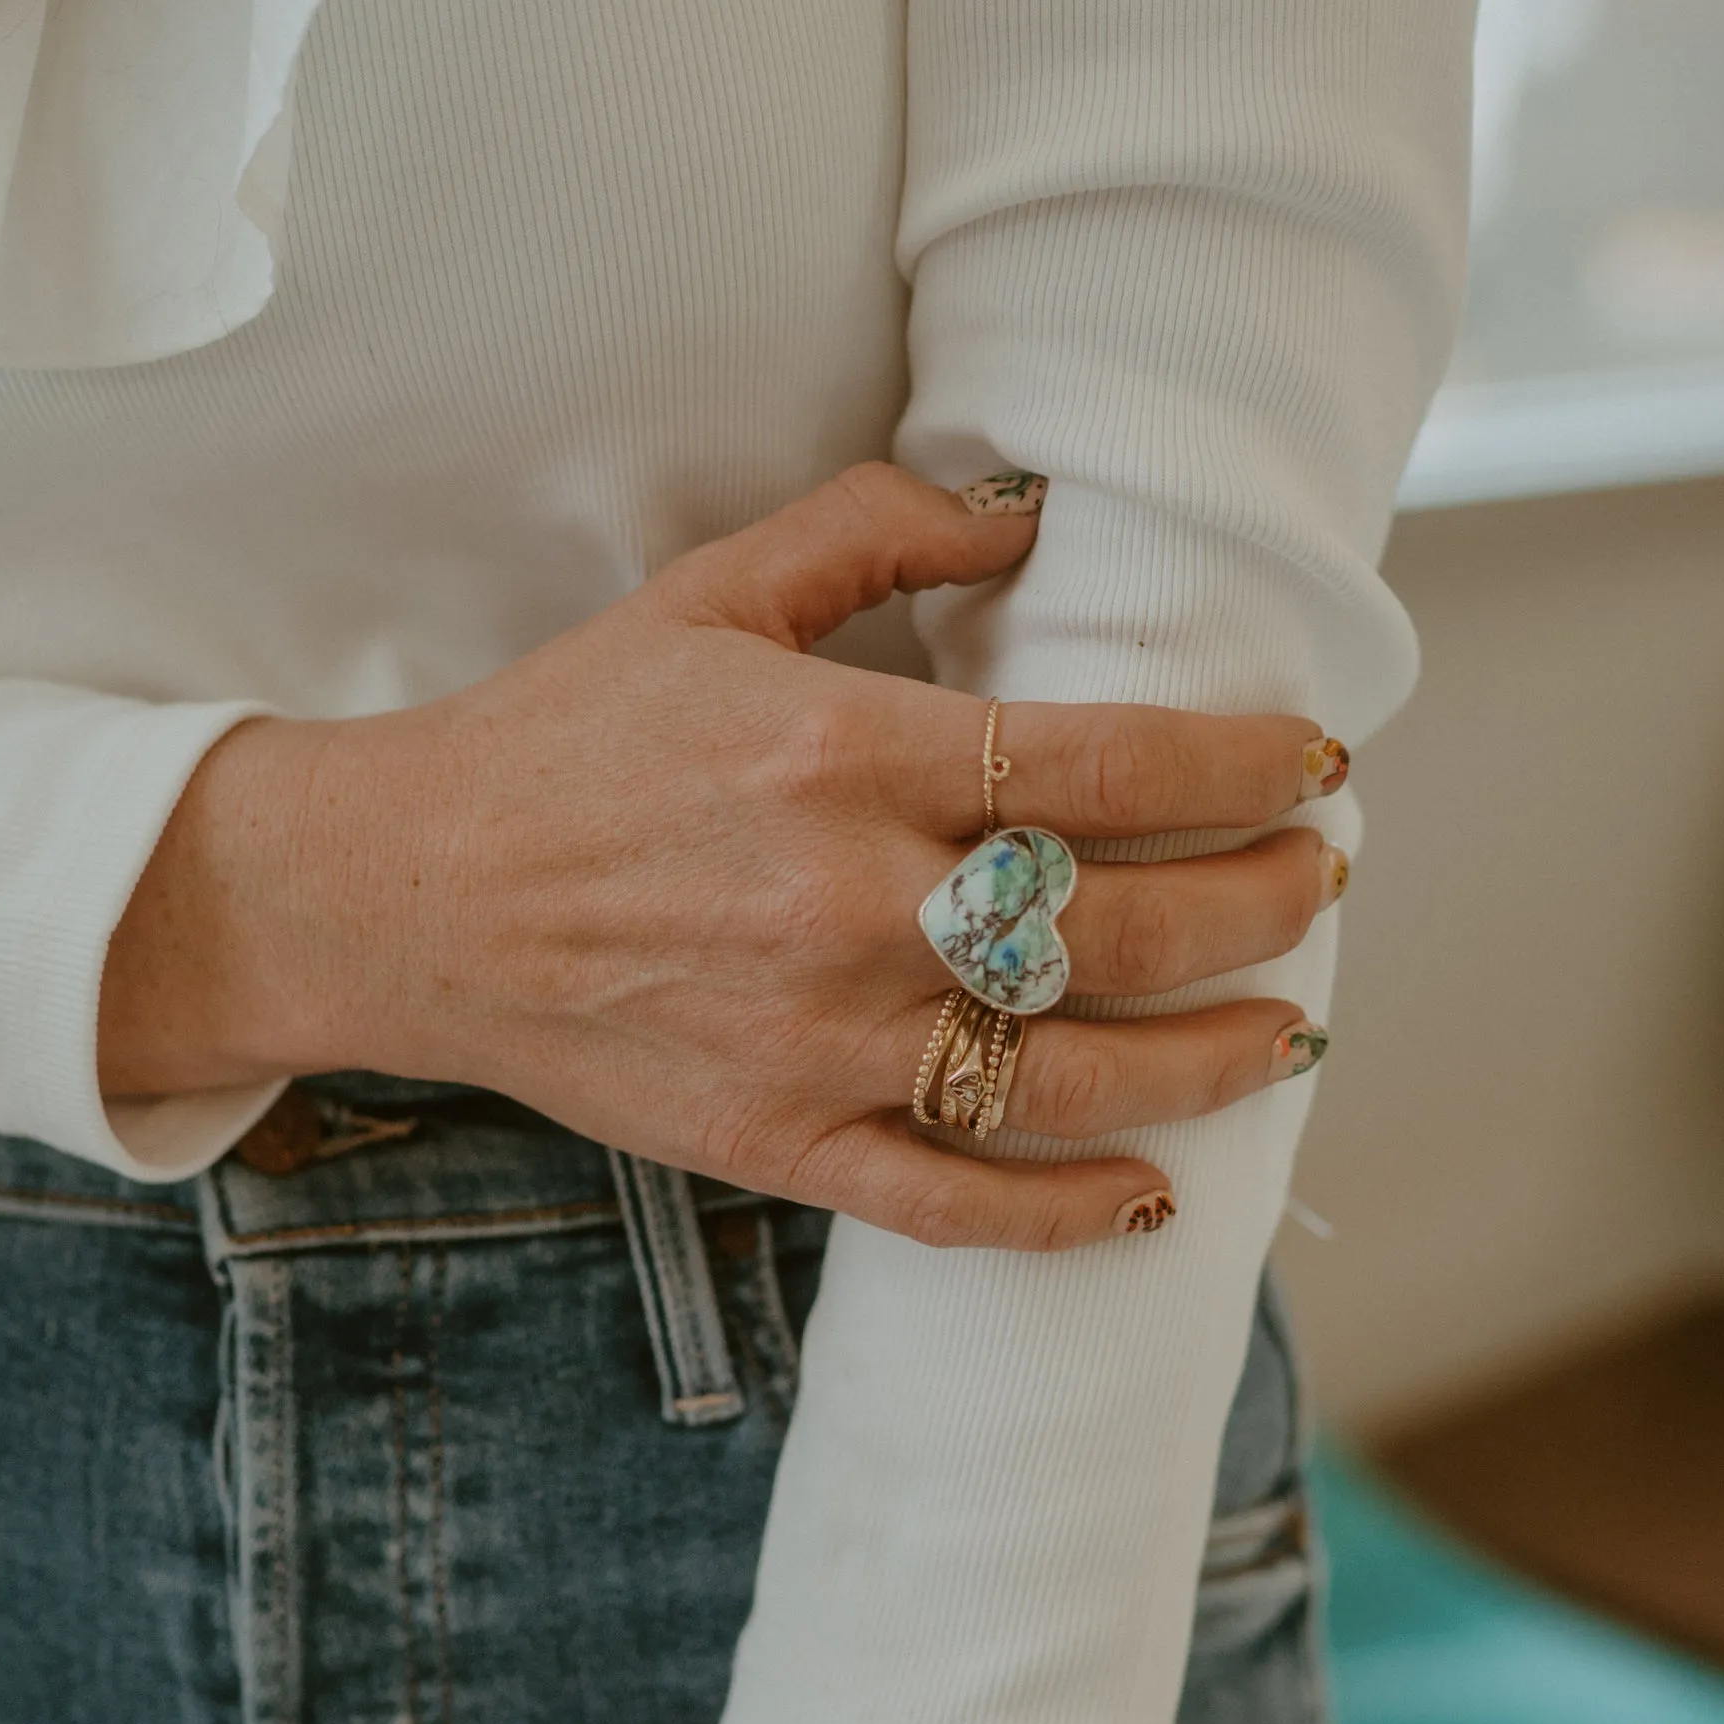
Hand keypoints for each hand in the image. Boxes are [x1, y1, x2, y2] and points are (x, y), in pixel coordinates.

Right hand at [102, 463, 1342, 1252]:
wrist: (407, 895)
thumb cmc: (563, 737)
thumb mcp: (709, 594)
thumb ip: (876, 532)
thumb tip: (1034, 511)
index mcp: (843, 753)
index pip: (1103, 762)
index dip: (1238, 767)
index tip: (1316, 764)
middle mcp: (849, 907)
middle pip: (1120, 922)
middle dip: (1258, 903)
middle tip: (1317, 880)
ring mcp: (820, 1042)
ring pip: (1071, 1077)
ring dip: (1209, 1061)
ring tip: (1289, 1034)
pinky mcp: (779, 1143)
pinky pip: (954, 1200)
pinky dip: (1066, 1212)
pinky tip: (1151, 1196)